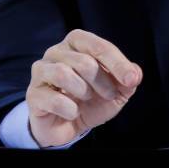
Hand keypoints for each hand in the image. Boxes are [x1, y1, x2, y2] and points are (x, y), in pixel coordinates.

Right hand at [26, 29, 142, 147]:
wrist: (68, 125)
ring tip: (88, 99)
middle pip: (84, 61)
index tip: (131, 80)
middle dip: (102, 81)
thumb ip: (128, 79)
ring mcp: (42, 71)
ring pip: (64, 73)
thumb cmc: (92, 99)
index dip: (118, 63)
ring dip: (84, 91)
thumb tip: (135, 73)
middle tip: (109, 94)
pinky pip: (52, 98)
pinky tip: (73, 111)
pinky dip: (70, 108)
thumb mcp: (116, 89)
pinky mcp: (33, 93)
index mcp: (77, 42)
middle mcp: (57, 51)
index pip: (99, 46)